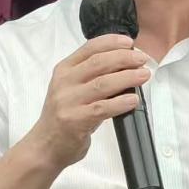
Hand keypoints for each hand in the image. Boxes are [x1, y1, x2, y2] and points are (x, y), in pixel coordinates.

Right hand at [26, 35, 149, 170]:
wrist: (45, 146)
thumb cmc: (64, 115)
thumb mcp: (72, 88)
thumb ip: (92, 75)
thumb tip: (126, 64)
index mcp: (64, 70)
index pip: (89, 48)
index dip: (111, 42)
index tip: (129, 43)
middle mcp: (64, 82)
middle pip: (99, 63)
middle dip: (124, 58)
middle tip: (142, 60)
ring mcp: (69, 101)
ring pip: (103, 83)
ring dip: (127, 77)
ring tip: (143, 75)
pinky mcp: (75, 120)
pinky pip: (103, 108)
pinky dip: (121, 102)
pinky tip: (133, 99)